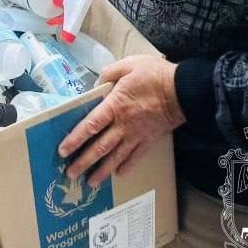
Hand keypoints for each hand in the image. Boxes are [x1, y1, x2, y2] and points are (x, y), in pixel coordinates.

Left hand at [58, 55, 184, 185]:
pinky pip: (136, 157)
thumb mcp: (128, 65)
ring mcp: (137, 135)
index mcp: (115, 106)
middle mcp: (123, 125)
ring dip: (102, 171)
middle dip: (84, 162)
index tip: (63, 150)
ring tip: (91, 182)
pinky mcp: (150, 140)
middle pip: (100, 147)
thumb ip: (109, 73)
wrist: (183, 90)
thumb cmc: (154, 75)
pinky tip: (119, 174)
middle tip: (70, 174)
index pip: (90, 126)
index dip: (75, 139)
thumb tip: (97, 83)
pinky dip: (126, 166)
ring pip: (116, 157)